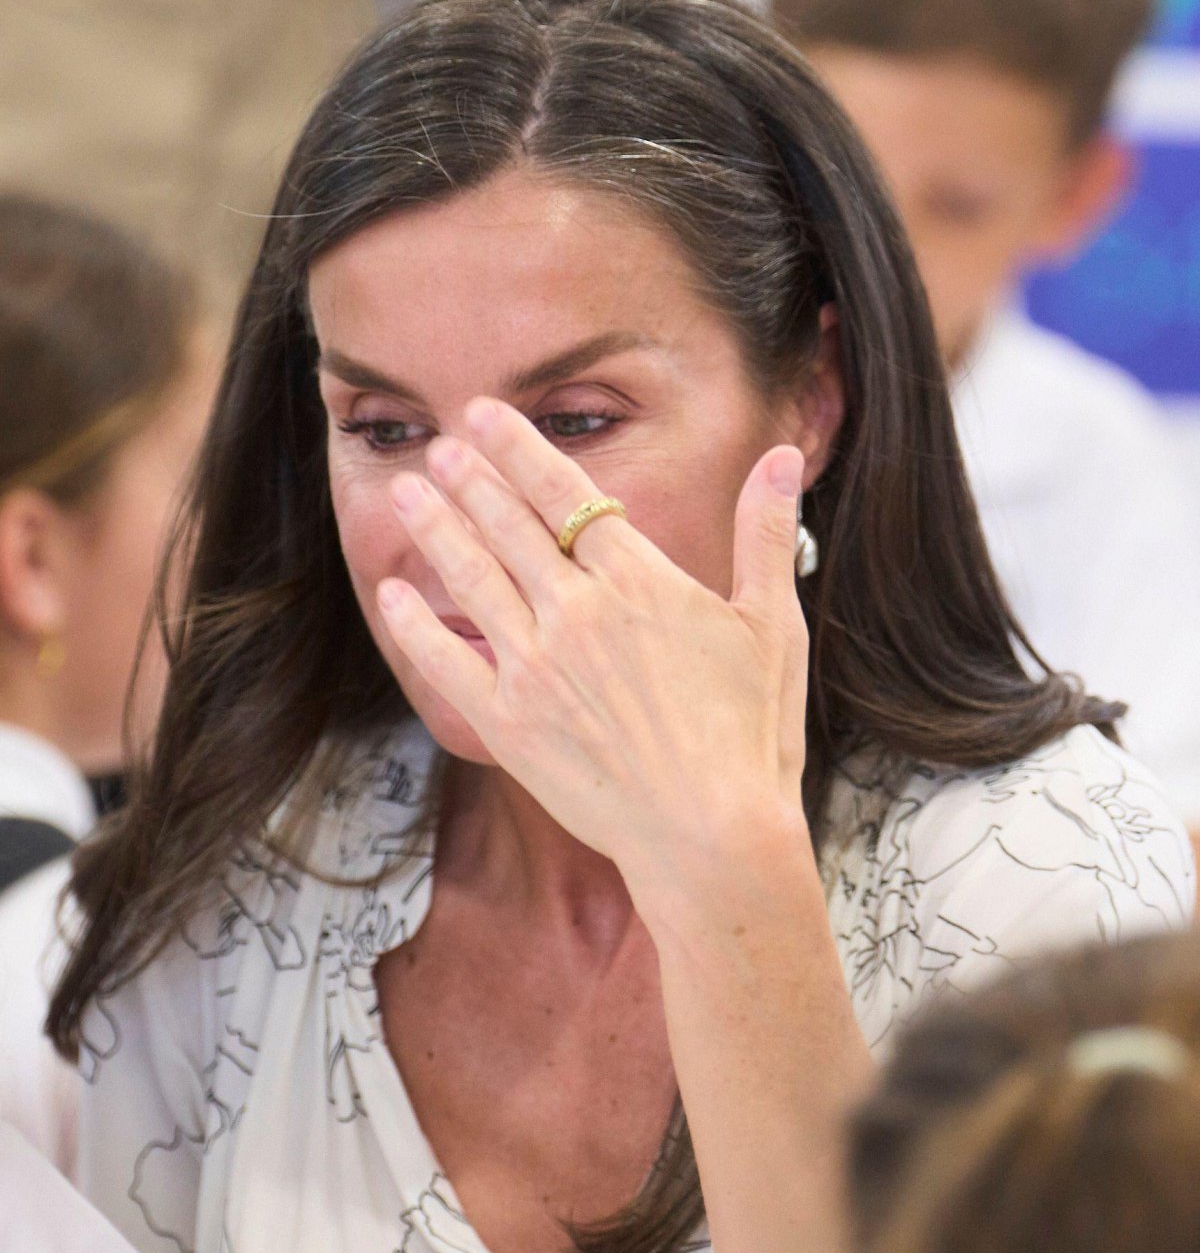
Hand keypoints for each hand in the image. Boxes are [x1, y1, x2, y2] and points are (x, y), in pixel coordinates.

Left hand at [377, 397, 810, 901]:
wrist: (712, 836)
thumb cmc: (752, 734)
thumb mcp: (773, 626)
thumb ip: (764, 536)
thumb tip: (779, 456)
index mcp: (639, 582)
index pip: (566, 494)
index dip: (519, 449)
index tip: (484, 416)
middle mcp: (577, 613)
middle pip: (509, 525)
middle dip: (469, 478)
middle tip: (438, 444)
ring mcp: (535, 668)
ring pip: (472, 578)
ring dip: (435, 528)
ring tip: (406, 489)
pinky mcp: (508, 724)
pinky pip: (448, 662)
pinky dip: (416, 625)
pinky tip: (394, 594)